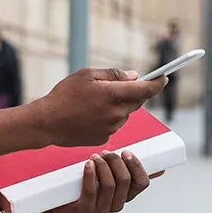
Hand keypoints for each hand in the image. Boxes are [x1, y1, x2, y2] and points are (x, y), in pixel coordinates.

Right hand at [34, 68, 166, 147]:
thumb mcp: (87, 75)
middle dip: (134, 92)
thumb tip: (134, 76)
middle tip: (120, 85)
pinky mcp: (105, 138)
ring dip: (120, 105)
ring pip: (125, 113)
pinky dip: (109, 117)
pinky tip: (91, 113)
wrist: (47, 123)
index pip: (146, 89)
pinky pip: (114, 124)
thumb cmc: (64, 95)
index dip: (158, 83)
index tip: (164, 77)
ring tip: (96, 101)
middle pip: (137, 101)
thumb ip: (114, 75)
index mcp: (113, 95)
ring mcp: (112, 128)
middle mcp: (116, 113)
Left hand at [38, 150, 164, 212]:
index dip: (137, 167)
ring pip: (109, 186)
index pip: (142, 183)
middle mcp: (116, 204)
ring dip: (103, 167)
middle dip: (116, 162)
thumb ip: (130, 169)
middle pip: (125, 181)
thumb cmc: (86, 181)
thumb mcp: (109, 173)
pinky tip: (88, 164)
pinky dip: (91, 176)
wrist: (57, 196)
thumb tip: (161, 169)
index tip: (127, 152)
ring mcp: (100, 209)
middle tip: (106, 151)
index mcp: (126, 195)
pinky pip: (91, 192)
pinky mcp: (83, 211)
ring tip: (95, 156)